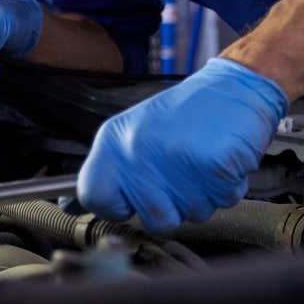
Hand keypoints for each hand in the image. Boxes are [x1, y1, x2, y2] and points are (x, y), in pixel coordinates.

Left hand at [77, 58, 288, 230]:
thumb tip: (68, 206)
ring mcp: (177, 160)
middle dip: (174, 205)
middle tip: (182, 172)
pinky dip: (229, 186)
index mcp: (115, 141)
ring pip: (193, 214)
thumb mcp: (134, 132)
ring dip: (204, 195)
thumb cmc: (188, 111)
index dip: (115, 206)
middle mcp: (140, 151)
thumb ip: (107, 171)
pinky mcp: (214, 166)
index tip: (130, 200)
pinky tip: (222, 159)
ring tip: (203, 160)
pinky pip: (224, 201)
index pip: (94, 196)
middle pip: (154, 219)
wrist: (236, 85)